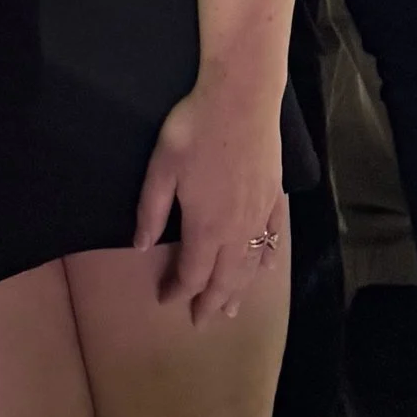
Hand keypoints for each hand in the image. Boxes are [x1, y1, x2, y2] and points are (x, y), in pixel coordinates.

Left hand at [134, 70, 285, 325]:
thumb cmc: (196, 128)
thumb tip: (141, 247)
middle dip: (210, 303)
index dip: (178, 291)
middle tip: (200, 321)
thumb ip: (151, 211)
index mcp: (206, 227)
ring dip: (240, 290)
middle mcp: (237, 230)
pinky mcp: (275, 196)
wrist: (242, 95)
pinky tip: (267, 267)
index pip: (192, 274)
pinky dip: (269, 257)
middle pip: (225, 279)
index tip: (166, 299)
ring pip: (251, 265)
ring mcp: (260, 214)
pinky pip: (274, 237)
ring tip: (232, 309)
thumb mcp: (161, 168)